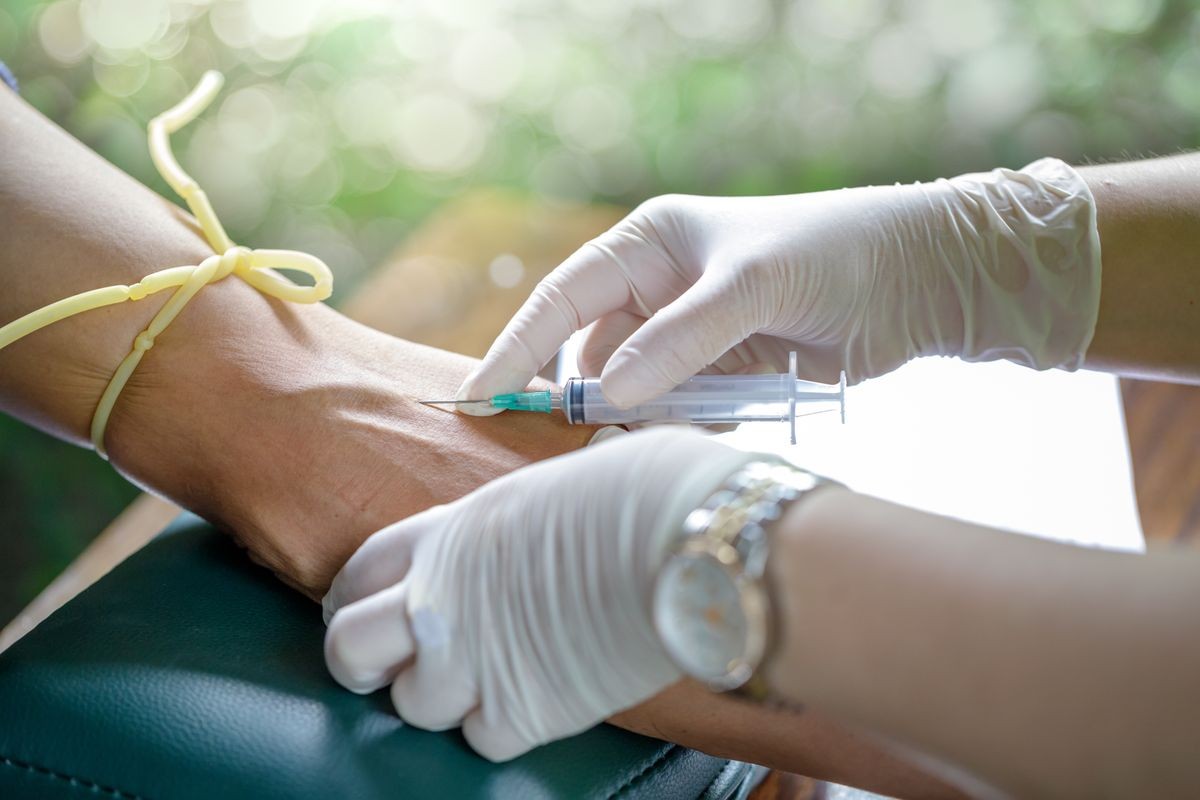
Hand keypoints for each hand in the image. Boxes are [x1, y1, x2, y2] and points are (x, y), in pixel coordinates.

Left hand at [322, 426, 754, 760]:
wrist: (681, 542)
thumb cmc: (635, 491)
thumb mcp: (543, 490)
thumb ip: (502, 530)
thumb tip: (519, 544)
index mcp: (446, 534)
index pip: (360, 573)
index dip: (351, 598)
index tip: (358, 610)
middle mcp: (439, 600)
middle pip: (349, 650)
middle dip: (362, 662)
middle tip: (390, 664)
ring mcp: (472, 662)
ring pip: (412, 706)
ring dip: (441, 697)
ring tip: (487, 676)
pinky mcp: (521, 713)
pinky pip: (480, 738)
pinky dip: (501, 725)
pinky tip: (536, 696)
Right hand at [458, 158, 1099, 409]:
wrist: (920, 277)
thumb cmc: (832, 252)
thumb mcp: (750, 286)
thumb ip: (679, 341)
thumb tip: (607, 397)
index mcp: (649, 245)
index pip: (564, 299)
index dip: (519, 347)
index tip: (481, 395)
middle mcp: (660, 290)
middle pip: (595, 357)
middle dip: (585, 403)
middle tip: (571, 451)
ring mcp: (692, 336)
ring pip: (637, 395)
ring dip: (639, 424)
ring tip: (640, 452)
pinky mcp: (725, 375)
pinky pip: (680, 413)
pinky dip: (681, 432)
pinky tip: (693, 442)